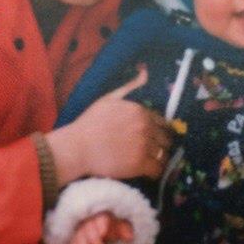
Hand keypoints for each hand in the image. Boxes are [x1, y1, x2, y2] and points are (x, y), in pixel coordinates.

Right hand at [48, 68, 172, 183]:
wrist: (77, 148)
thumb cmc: (90, 123)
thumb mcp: (109, 99)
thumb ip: (130, 87)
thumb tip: (145, 72)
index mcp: (140, 111)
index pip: (163, 123)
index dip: (159, 131)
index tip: (155, 138)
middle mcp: (145, 127)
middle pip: (166, 139)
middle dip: (161, 145)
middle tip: (153, 151)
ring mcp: (143, 146)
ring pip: (164, 155)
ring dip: (160, 158)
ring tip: (152, 161)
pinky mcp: (139, 164)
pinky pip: (157, 169)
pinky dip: (155, 171)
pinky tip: (148, 171)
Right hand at [70, 211, 133, 243]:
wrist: (102, 229)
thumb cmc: (113, 228)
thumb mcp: (121, 228)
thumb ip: (125, 231)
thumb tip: (129, 237)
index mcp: (100, 217)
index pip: (99, 221)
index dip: (100, 229)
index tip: (104, 236)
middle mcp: (88, 222)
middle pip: (87, 231)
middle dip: (92, 243)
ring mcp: (79, 231)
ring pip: (78, 240)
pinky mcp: (74, 240)